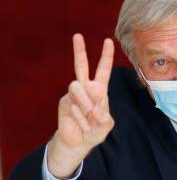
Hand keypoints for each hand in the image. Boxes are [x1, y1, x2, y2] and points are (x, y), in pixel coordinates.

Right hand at [57, 33, 114, 150]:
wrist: (79, 143)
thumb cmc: (95, 131)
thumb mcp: (106, 124)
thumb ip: (104, 115)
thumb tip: (95, 106)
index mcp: (98, 90)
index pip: (103, 70)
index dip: (106, 56)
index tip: (109, 41)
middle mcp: (85, 89)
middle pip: (80, 66)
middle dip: (79, 51)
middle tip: (77, 36)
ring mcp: (73, 95)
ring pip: (76, 87)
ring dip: (85, 102)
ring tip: (90, 114)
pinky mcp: (64, 103)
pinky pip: (72, 105)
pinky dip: (81, 118)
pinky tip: (85, 127)